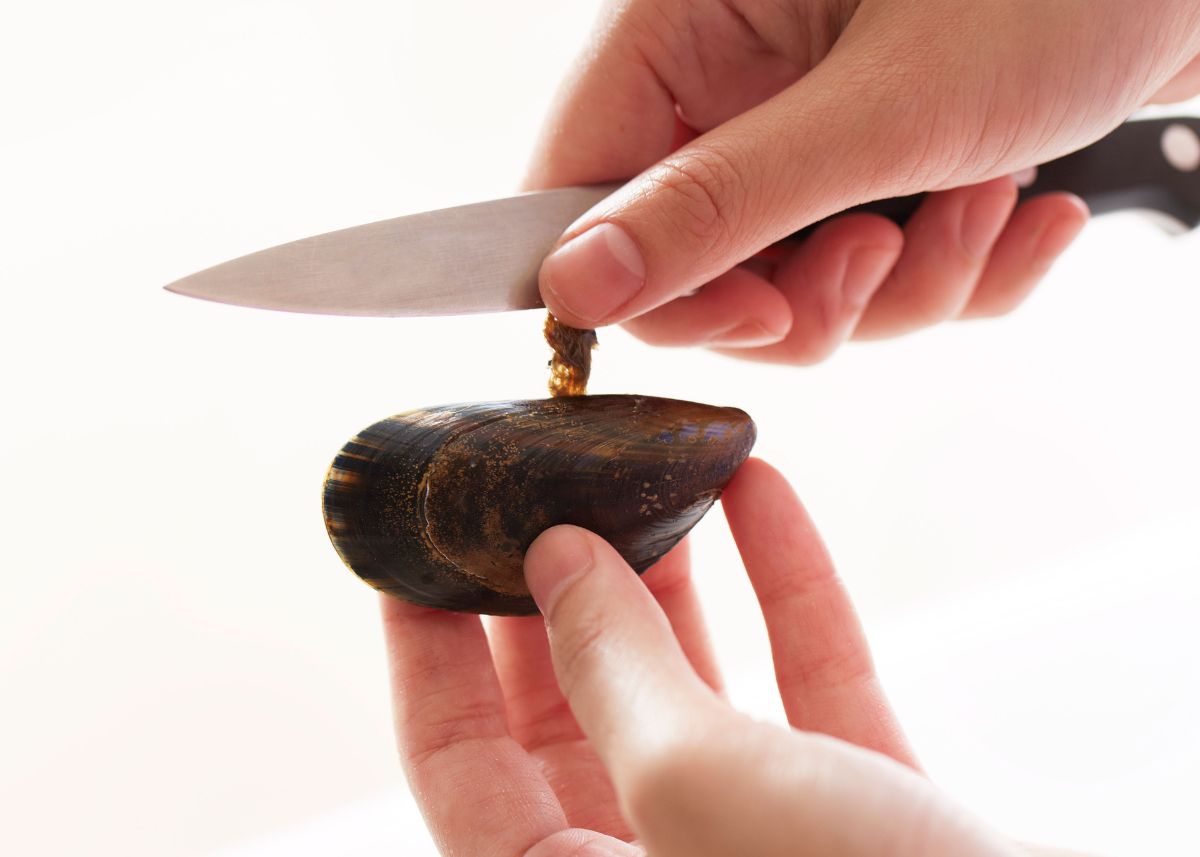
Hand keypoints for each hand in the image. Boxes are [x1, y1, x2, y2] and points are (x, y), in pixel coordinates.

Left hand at [381, 460, 1081, 854]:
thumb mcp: (695, 784)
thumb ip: (612, 669)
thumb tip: (557, 560)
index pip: (455, 756)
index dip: (425, 644)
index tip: (412, 544)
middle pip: (571, 701)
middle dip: (559, 582)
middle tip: (543, 480)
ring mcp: (763, 834)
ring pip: (693, 680)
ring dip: (677, 567)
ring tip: (650, 468)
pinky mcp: (859, 804)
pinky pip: (802, 678)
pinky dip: (785, 584)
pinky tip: (766, 492)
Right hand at [528, 0, 1199, 362]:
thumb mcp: (881, 111)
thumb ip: (718, 206)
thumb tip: (574, 289)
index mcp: (684, 27)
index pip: (580, 189)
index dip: (646, 281)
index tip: (755, 314)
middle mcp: (731, 81)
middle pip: (694, 258)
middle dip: (809, 294)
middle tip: (885, 256)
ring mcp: (805, 127)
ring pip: (796, 281)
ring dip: (907, 281)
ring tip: (987, 202)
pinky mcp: (879, 164)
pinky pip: (880, 272)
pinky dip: (958, 267)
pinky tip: (1025, 211)